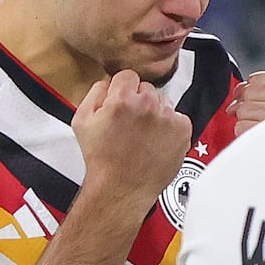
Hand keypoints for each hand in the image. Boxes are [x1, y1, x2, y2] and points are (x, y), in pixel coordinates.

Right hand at [76, 68, 186, 200]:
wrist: (122, 188)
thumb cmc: (102, 159)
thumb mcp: (82, 121)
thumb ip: (95, 92)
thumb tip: (109, 83)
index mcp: (122, 99)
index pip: (128, 76)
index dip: (122, 90)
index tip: (121, 105)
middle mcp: (148, 105)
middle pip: (147, 88)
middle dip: (139, 102)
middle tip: (130, 125)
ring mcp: (168, 118)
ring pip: (163, 103)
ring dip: (155, 114)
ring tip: (143, 136)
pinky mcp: (183, 131)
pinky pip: (178, 118)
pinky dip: (170, 127)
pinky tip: (156, 141)